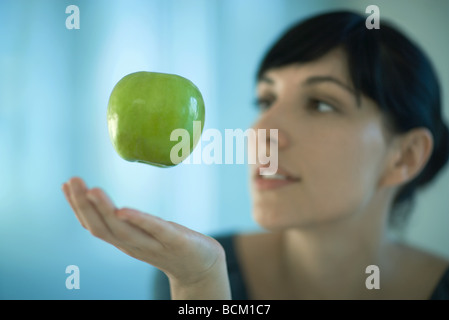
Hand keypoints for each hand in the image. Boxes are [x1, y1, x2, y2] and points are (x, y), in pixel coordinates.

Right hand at [61, 177, 230, 298]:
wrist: (202, 266)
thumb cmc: (171, 244)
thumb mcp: (144, 231)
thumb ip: (128, 221)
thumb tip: (112, 202)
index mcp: (125, 242)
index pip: (95, 226)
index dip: (78, 207)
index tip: (66, 184)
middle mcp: (134, 246)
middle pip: (102, 228)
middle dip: (84, 204)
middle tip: (72, 181)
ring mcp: (154, 246)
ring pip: (123, 230)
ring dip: (104, 210)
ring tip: (91, 190)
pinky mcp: (176, 241)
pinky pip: (155, 231)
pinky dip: (138, 221)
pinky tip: (123, 211)